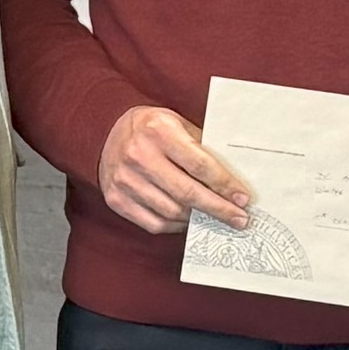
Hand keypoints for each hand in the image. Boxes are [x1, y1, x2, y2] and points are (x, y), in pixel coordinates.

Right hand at [97, 104, 251, 235]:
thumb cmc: (151, 129)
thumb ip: (201, 147)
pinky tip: (189, 220)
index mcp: (158, 131)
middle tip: (239, 220)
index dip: (224, 185)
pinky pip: (154, 223)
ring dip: (198, 219)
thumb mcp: (177, 123)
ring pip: (172, 212)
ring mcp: (125, 180)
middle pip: (187, 193)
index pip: (199, 165)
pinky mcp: (117, 200)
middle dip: (218, 209)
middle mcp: (139, 156)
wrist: (105, 133)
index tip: (243, 199)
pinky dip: (176, 226)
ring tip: (215, 219)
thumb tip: (232, 179)